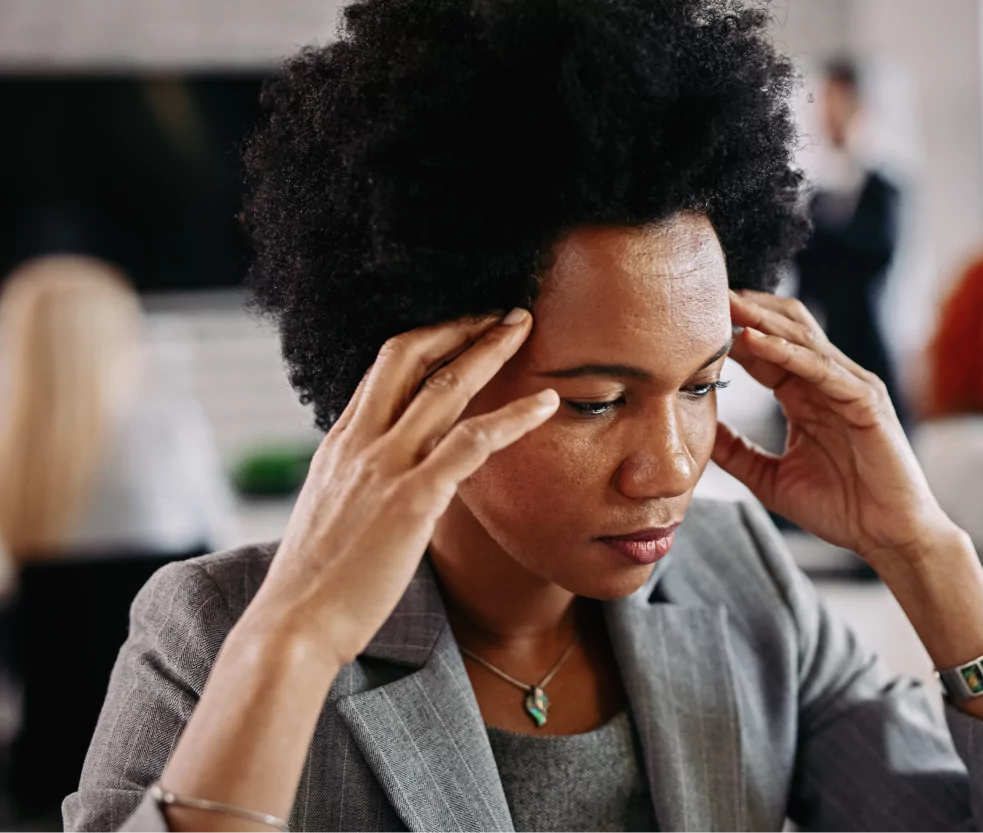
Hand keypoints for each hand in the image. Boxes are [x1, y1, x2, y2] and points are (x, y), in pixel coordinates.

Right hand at [247, 310, 558, 667]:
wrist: (293, 626)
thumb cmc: (315, 583)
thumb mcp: (330, 514)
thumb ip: (359, 484)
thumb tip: (385, 480)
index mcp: (340, 444)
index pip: (383, 370)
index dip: (426, 339)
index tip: (460, 326)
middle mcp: (360, 443)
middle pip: (409, 357)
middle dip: (458, 325)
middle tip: (499, 309)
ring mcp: (385, 467)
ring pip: (444, 387)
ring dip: (489, 349)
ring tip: (524, 325)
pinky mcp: (412, 500)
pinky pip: (471, 442)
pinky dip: (513, 417)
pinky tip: (546, 403)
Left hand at [711, 290, 956, 568]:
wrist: (889, 537)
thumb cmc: (840, 508)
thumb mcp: (770, 478)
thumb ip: (736, 453)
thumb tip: (699, 434)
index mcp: (805, 396)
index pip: (764, 351)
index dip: (731, 333)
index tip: (692, 320)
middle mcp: (827, 382)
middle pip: (784, 329)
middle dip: (746, 310)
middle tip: (705, 295)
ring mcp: (849, 387)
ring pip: (801, 338)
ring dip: (761, 319)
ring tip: (725, 303)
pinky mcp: (865, 400)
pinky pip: (821, 367)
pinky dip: (786, 351)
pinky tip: (754, 340)